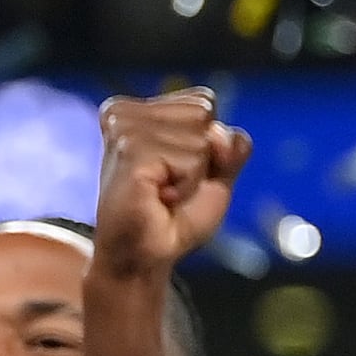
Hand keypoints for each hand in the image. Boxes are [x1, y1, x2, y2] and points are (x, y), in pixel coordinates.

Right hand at [91, 91, 246, 287]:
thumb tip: (219, 133)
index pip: (204, 101)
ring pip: (203, 138)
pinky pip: (192, 160)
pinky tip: (160, 197)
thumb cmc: (176, 214)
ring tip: (164, 192)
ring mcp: (124, 130)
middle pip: (205, 112)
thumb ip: (231, 144)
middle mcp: (125, 113)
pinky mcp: (129, 150)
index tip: (179, 170)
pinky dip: (187, 186)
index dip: (211, 146)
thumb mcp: (217, 172)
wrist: (147, 254)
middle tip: (173, 184)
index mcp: (139, 109)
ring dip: (194, 176)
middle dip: (205, 158)